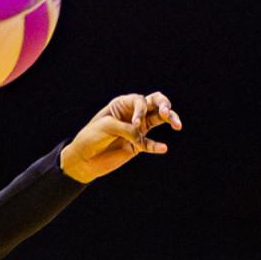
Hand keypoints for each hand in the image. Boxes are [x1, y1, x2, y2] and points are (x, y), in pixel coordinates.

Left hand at [59, 92, 181, 182]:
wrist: (83, 159)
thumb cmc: (91, 137)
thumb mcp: (107, 128)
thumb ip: (128, 129)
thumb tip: (143, 135)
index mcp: (122, 105)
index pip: (140, 101)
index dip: (141, 110)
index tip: (134, 124)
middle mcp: (132, 114)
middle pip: (155, 103)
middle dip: (164, 105)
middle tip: (166, 112)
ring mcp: (138, 128)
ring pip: (160, 119)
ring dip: (171, 119)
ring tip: (177, 125)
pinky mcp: (138, 145)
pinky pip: (151, 143)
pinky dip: (156, 146)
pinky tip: (162, 148)